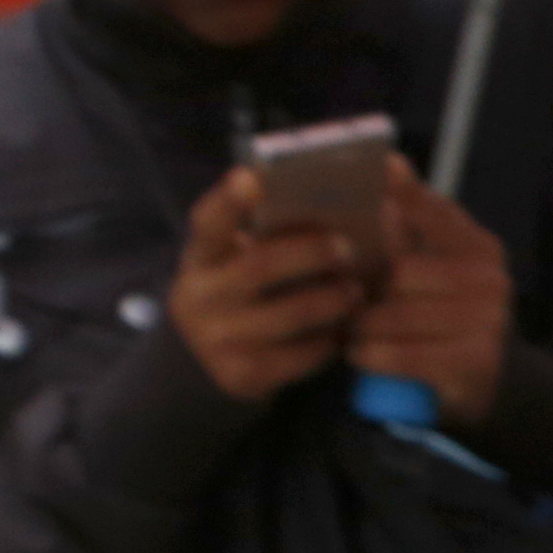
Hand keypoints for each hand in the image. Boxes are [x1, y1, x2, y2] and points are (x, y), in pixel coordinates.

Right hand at [170, 165, 365, 404]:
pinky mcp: (241, 376)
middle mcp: (198, 297)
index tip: (254, 177)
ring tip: (355, 291)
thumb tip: (329, 198)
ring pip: (290, 315)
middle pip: (260, 266)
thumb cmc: (239, 291)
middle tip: (347, 247)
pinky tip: (341, 330)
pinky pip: (300, 355)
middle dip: (311, 253)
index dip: (230, 200)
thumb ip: (267, 233)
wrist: (203, 362)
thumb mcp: (235, 259)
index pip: (208, 221)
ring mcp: (216, 340)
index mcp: (200, 257)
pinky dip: (328, 340)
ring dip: (332, 300)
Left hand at [347, 158, 513, 433]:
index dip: (407, 192)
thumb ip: (410, 228)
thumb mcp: (436, 270)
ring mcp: (487, 321)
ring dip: (362, 327)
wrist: (492, 380)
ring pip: (391, 315)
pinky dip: (369, 355)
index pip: (437, 212)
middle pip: (398, 271)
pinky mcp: (472, 363)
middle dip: (365, 289)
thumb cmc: (444, 315)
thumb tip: (386, 167)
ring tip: (358, 331)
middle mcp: (489, 279)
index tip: (382, 167)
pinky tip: (364, 354)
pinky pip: (395, 353)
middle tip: (353, 301)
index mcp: (479, 248)